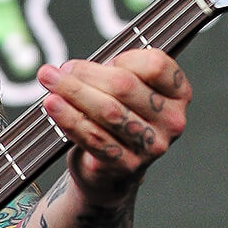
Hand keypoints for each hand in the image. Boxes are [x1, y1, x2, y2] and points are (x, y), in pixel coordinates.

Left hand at [37, 48, 190, 203]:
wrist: (111, 170)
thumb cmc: (118, 118)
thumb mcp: (126, 91)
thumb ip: (111, 73)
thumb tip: (71, 68)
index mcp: (179, 94)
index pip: (155, 65)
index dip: (124, 58)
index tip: (101, 61)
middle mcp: (172, 121)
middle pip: (125, 86)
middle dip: (85, 74)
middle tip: (56, 70)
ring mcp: (152, 146)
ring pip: (108, 111)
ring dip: (73, 92)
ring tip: (49, 80)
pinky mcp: (127, 165)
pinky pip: (94, 137)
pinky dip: (69, 118)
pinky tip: (53, 105)